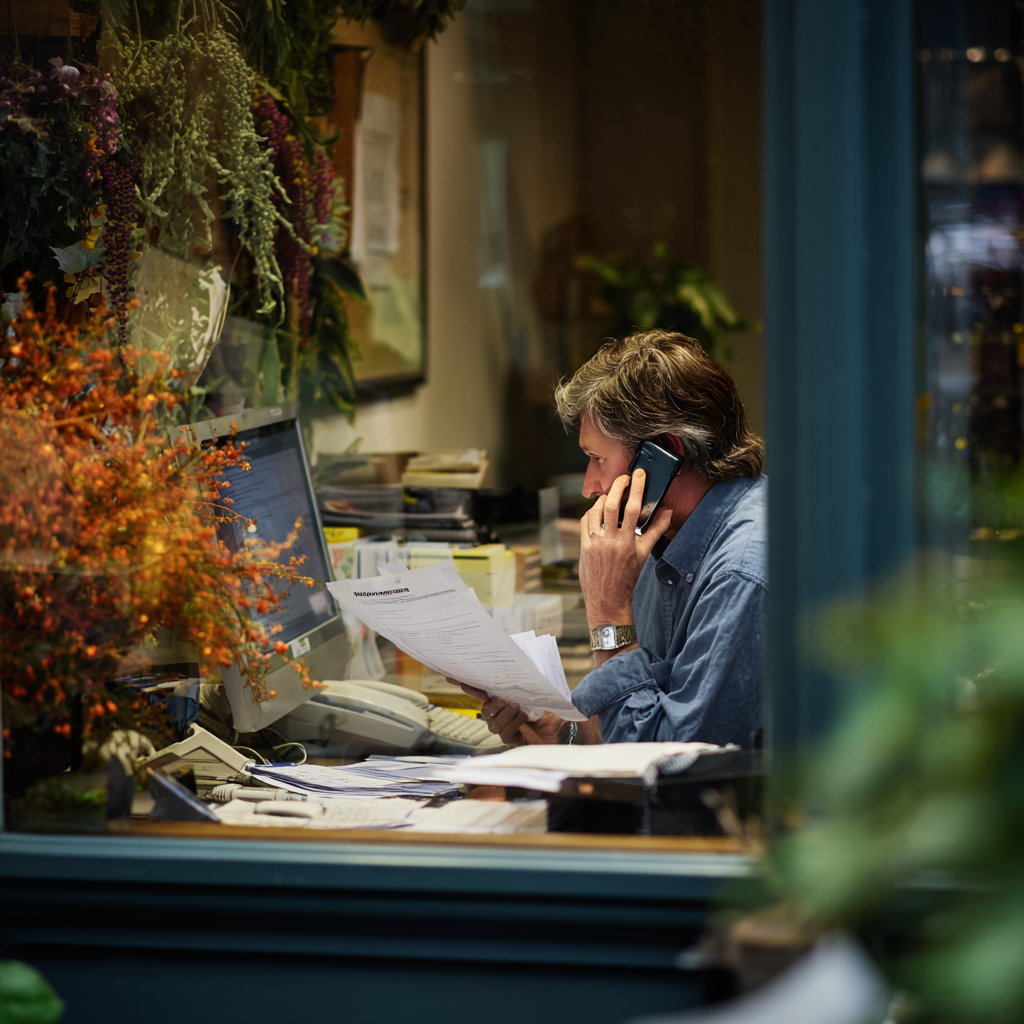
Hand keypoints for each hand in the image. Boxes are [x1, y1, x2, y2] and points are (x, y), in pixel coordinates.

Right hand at [451, 681, 563, 744]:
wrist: (566, 726)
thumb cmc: (551, 707)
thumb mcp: (537, 690)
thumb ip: (524, 681)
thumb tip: (515, 663)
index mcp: (502, 698)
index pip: (480, 692)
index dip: (466, 685)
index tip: (452, 677)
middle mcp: (500, 714)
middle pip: (485, 709)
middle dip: (491, 703)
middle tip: (503, 698)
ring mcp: (504, 728)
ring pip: (492, 722)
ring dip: (503, 713)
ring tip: (516, 706)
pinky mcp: (512, 741)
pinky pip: (504, 733)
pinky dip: (512, 723)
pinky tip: (522, 717)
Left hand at [579, 468, 671, 627]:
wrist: (608, 598)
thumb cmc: (627, 576)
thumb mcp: (644, 554)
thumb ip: (656, 530)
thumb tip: (668, 512)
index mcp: (628, 543)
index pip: (633, 509)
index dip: (636, 488)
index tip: (639, 475)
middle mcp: (610, 541)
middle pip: (611, 505)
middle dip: (617, 486)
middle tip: (624, 477)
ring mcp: (594, 543)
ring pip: (595, 511)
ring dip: (603, 498)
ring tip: (611, 494)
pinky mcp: (583, 546)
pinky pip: (585, 521)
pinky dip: (591, 511)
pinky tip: (597, 509)